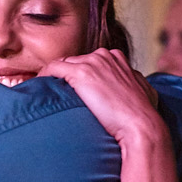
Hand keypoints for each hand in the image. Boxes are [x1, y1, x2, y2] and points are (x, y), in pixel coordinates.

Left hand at [38, 48, 159, 144]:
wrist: (141, 125)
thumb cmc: (143, 115)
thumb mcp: (141, 91)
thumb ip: (131, 83)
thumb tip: (123, 89)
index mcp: (116, 58)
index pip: (88, 61)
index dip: (78, 76)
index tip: (72, 91)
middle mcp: (104, 56)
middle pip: (74, 62)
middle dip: (66, 78)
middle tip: (56, 95)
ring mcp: (92, 62)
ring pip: (63, 65)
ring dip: (54, 78)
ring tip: (45, 94)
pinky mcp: (81, 73)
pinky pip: (53, 68)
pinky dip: (43, 76)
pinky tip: (38, 87)